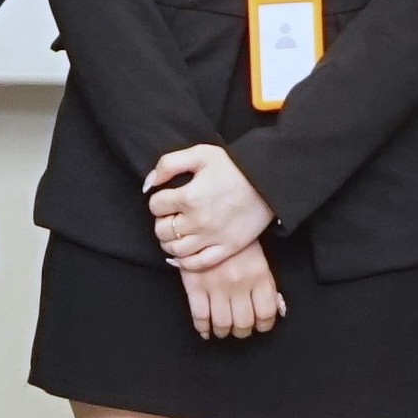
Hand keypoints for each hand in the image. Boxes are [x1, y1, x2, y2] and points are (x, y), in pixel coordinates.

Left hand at [143, 145, 271, 272]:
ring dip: (170, 241)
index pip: (155, 205)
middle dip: (162, 222)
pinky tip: (182, 253)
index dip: (159, 200)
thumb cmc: (234, 166)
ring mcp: (212, 238)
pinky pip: (196, 263)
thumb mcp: (200, 154)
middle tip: (172, 216)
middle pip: (162, 230)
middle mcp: (198, 221)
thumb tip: (149, 184)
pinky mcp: (226, 248)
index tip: (168, 198)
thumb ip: (169, 164)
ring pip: (175, 249)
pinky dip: (184, 261)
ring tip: (177, 232)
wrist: (268, 181)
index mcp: (189, 196)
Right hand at [182, 247, 284, 339]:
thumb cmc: (237, 243)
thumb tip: (275, 312)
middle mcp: (239, 283)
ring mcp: (216, 285)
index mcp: (259, 276)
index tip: (259, 326)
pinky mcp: (195, 285)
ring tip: (223, 329)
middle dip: (242, 331)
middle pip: (243, 323)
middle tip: (239, 328)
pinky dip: (202, 328)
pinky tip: (205, 330)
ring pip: (222, 324)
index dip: (263, 325)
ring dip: (223, 331)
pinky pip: (199, 316)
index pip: (266, 313)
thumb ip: (266, 286)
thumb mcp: (259, 260)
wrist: (210, 221)